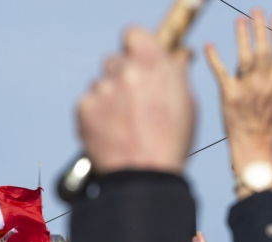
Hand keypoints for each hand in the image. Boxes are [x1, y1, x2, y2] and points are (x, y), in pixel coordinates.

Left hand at [78, 28, 194, 174]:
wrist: (145, 176)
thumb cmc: (172, 141)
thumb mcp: (187, 102)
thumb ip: (176, 72)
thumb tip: (176, 55)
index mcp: (152, 63)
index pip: (133, 34)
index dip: (137, 48)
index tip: (140, 61)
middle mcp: (124, 70)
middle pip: (116, 60)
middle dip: (124, 76)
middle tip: (136, 102)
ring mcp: (101, 88)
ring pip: (102, 83)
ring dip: (111, 97)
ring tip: (126, 124)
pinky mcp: (84, 107)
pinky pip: (89, 102)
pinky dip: (98, 114)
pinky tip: (113, 132)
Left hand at [205, 10, 271, 183]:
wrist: (253, 147)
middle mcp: (264, 84)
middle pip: (263, 51)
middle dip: (261, 28)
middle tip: (257, 10)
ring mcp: (246, 89)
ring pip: (245, 58)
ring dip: (242, 37)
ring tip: (239, 19)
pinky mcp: (229, 95)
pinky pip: (221, 73)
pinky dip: (215, 59)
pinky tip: (209, 45)